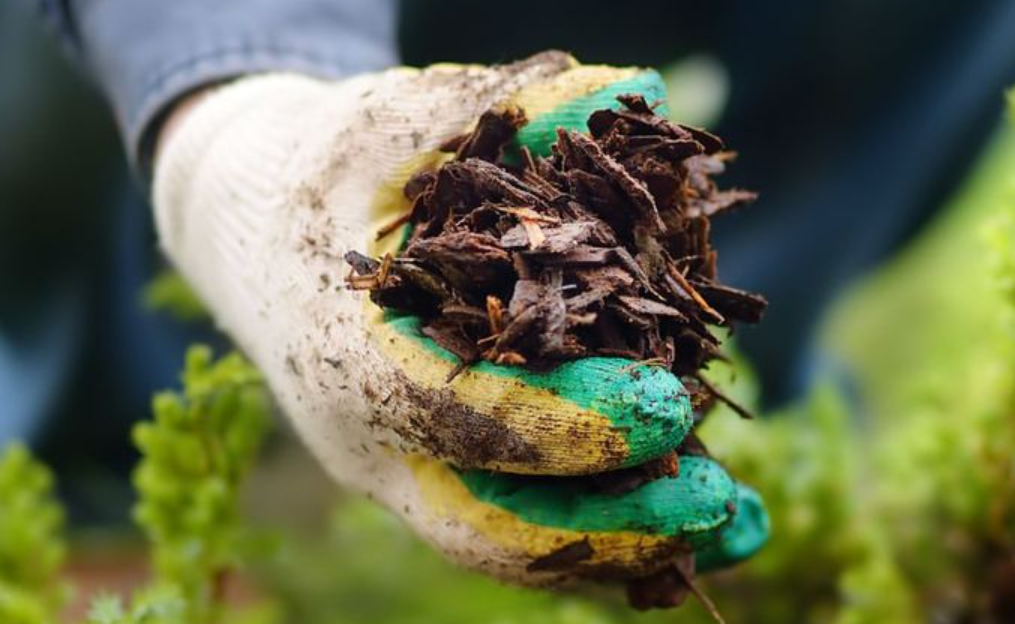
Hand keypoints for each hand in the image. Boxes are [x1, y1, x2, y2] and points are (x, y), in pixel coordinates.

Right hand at [152, 52, 766, 584]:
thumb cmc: (328, 166)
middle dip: (607, 525)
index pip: (454, 411)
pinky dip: (614, 532)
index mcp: (345, 352)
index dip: (563, 420)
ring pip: (514, 543)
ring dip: (629, 545)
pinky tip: (702, 522)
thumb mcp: (397, 121)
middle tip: (717, 503)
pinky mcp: (440, 473)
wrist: (255, 225)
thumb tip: (631, 92)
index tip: (667, 404)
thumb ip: (507, 105)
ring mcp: (403, 469)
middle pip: (487, 523)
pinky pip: (527, 524)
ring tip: (741, 529)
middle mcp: (370, 437)